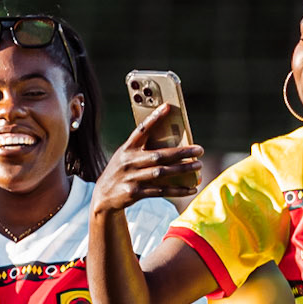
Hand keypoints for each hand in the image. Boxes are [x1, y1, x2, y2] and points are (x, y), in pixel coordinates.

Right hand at [90, 101, 203, 215]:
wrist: (103, 197)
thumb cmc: (121, 172)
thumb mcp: (126, 157)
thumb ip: (143, 151)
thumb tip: (173, 147)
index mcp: (127, 149)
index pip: (141, 130)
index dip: (154, 118)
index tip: (167, 107)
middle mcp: (128, 162)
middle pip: (158, 155)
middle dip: (181, 152)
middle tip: (199, 149)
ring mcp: (131, 178)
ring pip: (162, 172)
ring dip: (182, 169)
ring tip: (198, 165)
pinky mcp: (134, 193)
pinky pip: (160, 191)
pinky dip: (177, 190)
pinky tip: (191, 188)